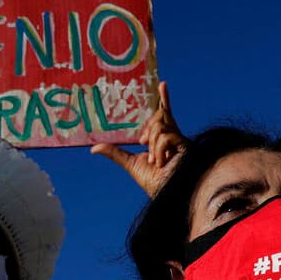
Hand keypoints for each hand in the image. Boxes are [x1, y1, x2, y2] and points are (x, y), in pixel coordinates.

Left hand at [91, 81, 185, 197]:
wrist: (168, 196)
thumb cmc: (154, 183)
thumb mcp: (130, 164)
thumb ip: (115, 153)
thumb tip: (93, 148)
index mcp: (163, 139)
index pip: (164, 115)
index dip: (164, 100)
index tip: (163, 84)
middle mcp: (174, 137)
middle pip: (159, 118)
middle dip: (148, 130)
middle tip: (142, 143)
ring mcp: (181, 141)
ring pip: (160, 127)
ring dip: (153, 145)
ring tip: (156, 161)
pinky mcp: (186, 146)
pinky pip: (166, 136)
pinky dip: (159, 148)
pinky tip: (162, 161)